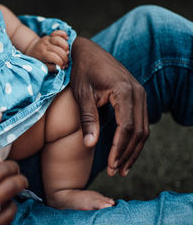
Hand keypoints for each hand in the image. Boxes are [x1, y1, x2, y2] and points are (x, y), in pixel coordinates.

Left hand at [25, 30, 69, 71]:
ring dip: (65, 46)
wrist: (31, 49)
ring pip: (58, 40)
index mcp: (42, 54)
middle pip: (58, 50)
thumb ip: (50, 68)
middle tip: (66, 62)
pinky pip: (57, 32)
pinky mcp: (49, 35)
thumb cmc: (37, 59)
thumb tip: (59, 68)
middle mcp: (44, 46)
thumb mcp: (41, 66)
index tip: (63, 67)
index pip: (54, 57)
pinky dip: (63, 34)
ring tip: (67, 52)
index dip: (60, 63)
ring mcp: (47, 39)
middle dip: (65, 57)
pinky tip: (67, 38)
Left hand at [70, 37, 148, 176]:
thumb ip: (87, 119)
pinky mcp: (138, 96)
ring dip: (133, 150)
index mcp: (124, 91)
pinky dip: (134, 139)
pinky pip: (140, 122)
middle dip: (128, 154)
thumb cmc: (82, 71)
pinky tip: (125, 152)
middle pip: (139, 131)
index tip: (112, 166)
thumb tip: (90, 145)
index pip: (126, 127)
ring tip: (122, 168)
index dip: (120, 149)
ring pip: (143, 129)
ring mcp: (140, 94)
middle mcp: (138, 93)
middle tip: (116, 172)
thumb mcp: (81, 94)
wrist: (88, 52)